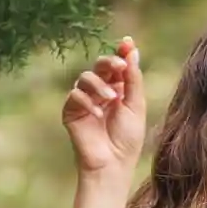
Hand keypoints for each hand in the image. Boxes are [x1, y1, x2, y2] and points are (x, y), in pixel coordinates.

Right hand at [62, 37, 146, 174]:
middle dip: (109, 62)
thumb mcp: (135, 106)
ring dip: (99, 84)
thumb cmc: (127, 139)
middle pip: (100, 66)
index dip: (121, 52)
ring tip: (112, 99)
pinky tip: (97, 114)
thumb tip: (133, 51)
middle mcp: (100, 91)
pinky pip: (75, 96)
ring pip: (85, 77)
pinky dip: (87, 101)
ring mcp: (84, 101)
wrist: (112, 164)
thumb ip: (133, 79)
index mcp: (118, 89)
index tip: (128, 42)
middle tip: (119, 66)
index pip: (117, 65)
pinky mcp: (71, 112)